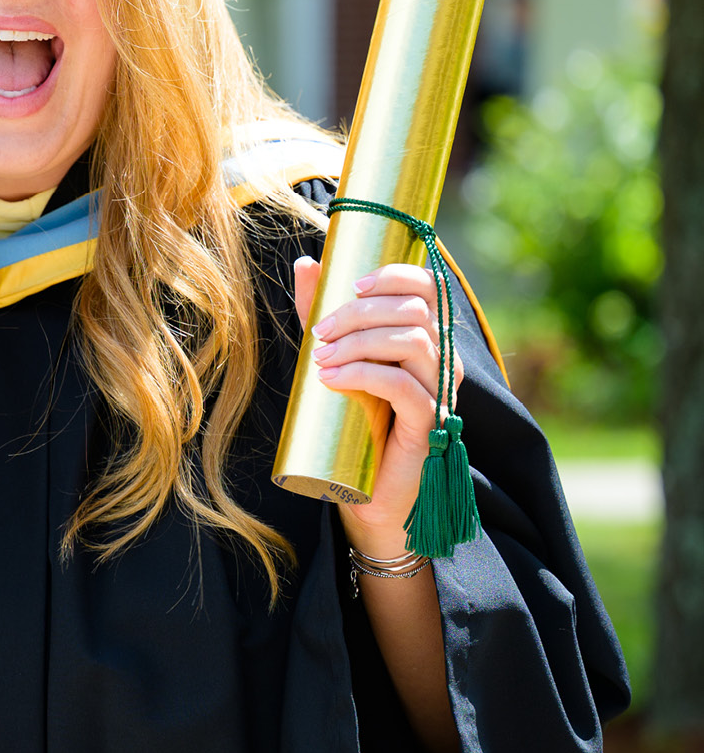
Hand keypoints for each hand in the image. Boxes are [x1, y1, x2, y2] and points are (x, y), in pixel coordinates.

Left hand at [292, 256, 465, 552]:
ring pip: (411, 341)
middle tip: (318, 332)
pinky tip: (331, 377)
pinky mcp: (429, 424)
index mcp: (427, 337)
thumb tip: (308, 263)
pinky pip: (404, 386)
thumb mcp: (333, 355)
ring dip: (358, 342)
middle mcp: (444, 359)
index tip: (351, 286)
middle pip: (414, 310)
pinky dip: (363, 374)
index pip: (429, 287)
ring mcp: (441, 392)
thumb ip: (322, 311)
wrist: (362, 490)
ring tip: (319, 358)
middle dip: (359, 313)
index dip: (394, 276)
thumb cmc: (350, 419)